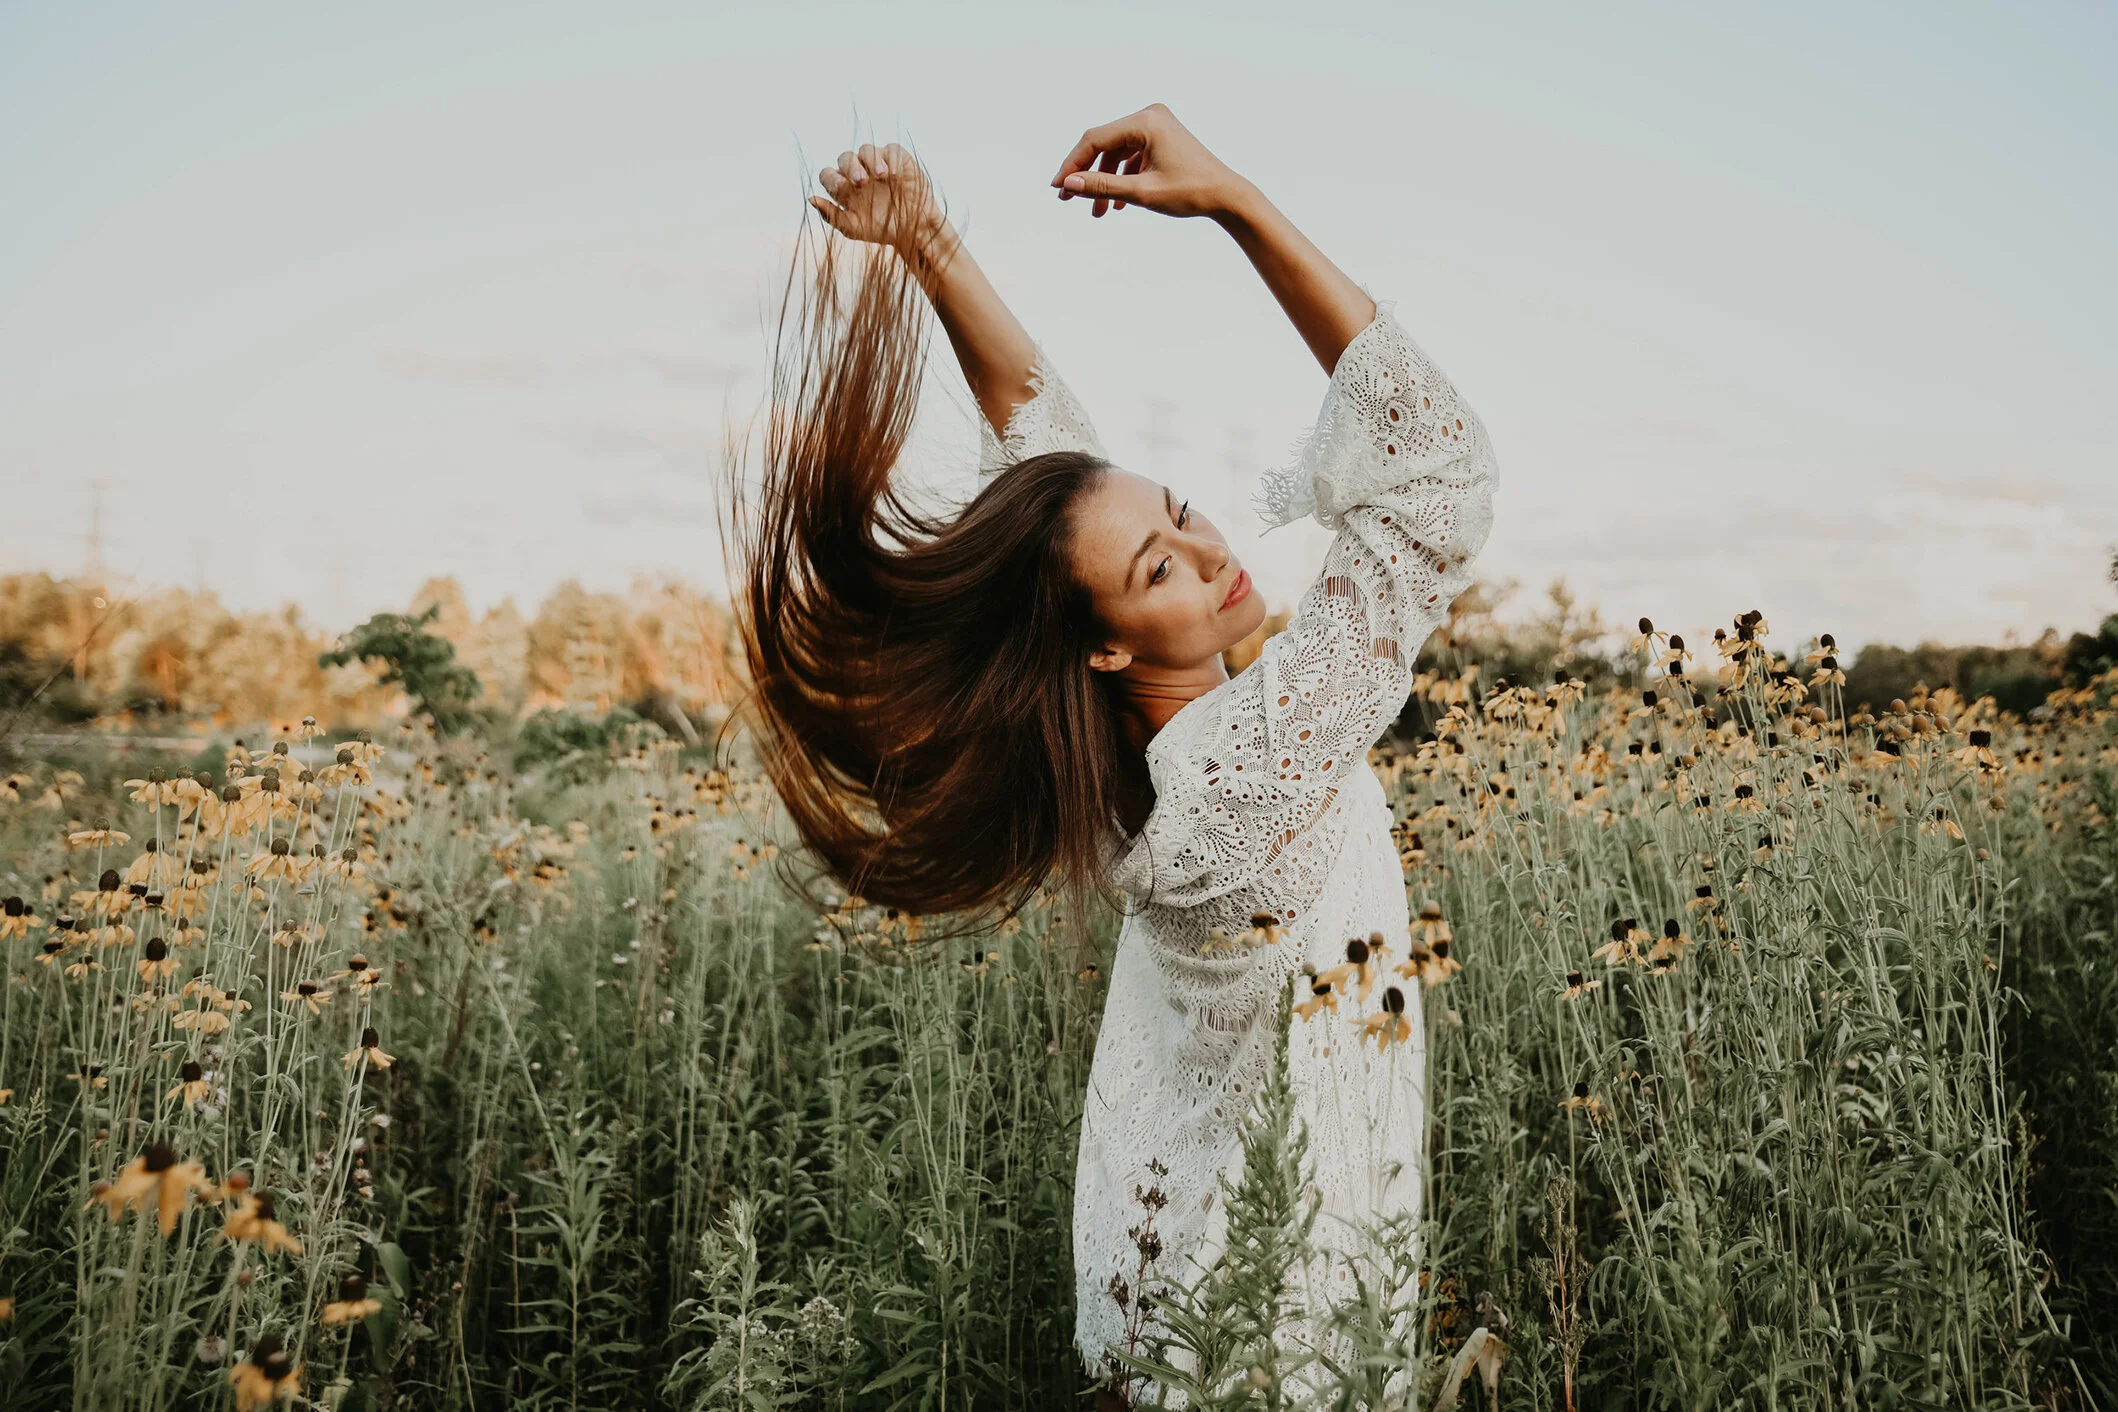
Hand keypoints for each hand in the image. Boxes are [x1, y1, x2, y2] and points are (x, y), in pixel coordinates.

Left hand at [810, 143, 948, 257]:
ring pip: (866, 149)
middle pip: (845, 158)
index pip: (828, 174)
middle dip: (851, 168)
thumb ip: (832, 215)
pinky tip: (893, 174)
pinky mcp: (898, 159)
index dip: (831, 179)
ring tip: (881, 176)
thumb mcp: (854, 228)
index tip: (842, 190)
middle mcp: (859, 172)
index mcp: (844, 188)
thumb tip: (810, 199)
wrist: (913, 231)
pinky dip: (891, 159)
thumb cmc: (881, 230)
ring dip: (871, 160)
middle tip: (861, 182)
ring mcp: (878, 164)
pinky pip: (890, 150)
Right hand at [1050, 104, 1244, 219]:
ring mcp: (1156, 125)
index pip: (1094, 139)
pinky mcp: (1161, 137)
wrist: (1227, 195)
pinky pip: (1132, 155)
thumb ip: (1102, 186)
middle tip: (1068, 201)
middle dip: (1087, 174)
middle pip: (1103, 144)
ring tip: (1099, 212)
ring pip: (1117, 152)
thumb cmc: (1190, 192)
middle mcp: (1149, 115)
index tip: (1057, 190)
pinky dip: (1122, 177)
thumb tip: (1067, 185)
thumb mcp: (1141, 192)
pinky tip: (1118, 203)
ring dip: (1105, 181)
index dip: (1072, 165)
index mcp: (1145, 122)